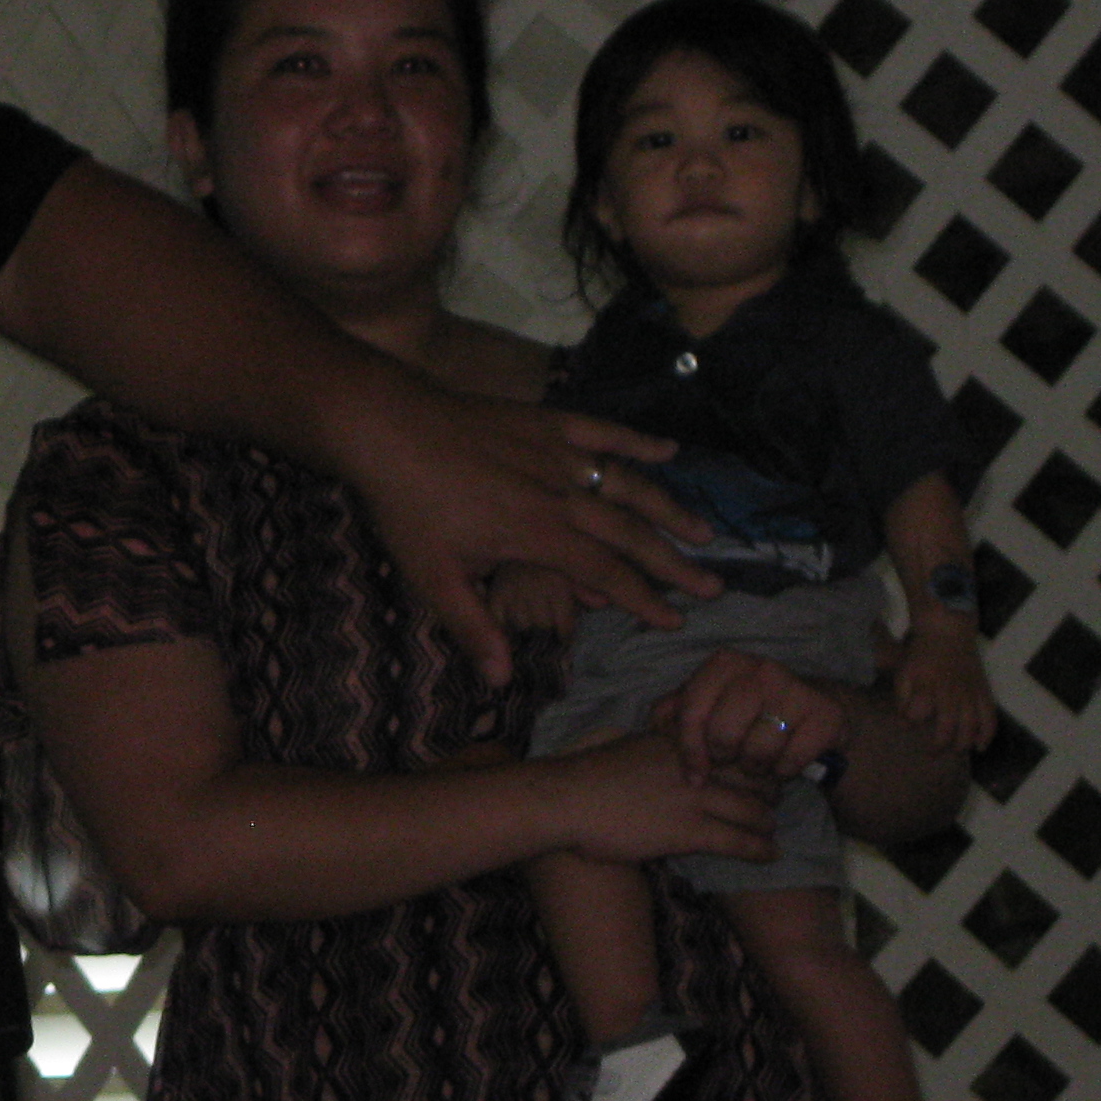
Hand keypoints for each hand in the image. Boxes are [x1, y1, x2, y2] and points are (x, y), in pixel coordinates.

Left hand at [349, 389, 718, 686]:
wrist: (387, 427)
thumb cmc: (406, 505)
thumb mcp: (432, 576)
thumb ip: (472, 626)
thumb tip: (499, 680)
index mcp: (539, 533)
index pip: (606, 573)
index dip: (644, 599)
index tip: (675, 620)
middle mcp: (561, 492)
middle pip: (630, 532)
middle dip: (673, 562)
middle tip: (713, 586)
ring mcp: (557, 452)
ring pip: (628, 483)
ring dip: (669, 508)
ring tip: (704, 531)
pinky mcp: (546, 420)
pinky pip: (602, 429)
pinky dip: (637, 439)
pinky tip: (670, 447)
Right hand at [549, 728, 779, 868]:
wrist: (567, 800)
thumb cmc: (589, 776)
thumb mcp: (632, 746)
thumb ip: (661, 749)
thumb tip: (672, 754)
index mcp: (681, 741)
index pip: (734, 745)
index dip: (752, 759)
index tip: (758, 771)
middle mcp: (695, 765)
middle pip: (753, 774)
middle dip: (769, 789)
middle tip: (773, 802)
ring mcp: (694, 798)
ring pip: (754, 809)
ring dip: (768, 822)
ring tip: (771, 831)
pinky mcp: (689, 831)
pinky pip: (739, 840)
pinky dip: (760, 848)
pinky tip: (770, 854)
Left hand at [648, 648, 846, 785]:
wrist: (811, 706)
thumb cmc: (746, 708)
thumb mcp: (709, 701)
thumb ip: (675, 710)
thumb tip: (656, 726)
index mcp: (724, 664)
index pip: (692, 713)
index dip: (689, 750)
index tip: (694, 774)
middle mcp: (759, 669)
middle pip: (724, 735)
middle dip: (724, 758)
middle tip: (732, 759)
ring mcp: (795, 689)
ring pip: (758, 751)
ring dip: (755, 767)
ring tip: (757, 759)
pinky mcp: (825, 714)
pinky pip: (791, 761)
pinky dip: (784, 770)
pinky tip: (783, 761)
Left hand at [892, 620, 997, 754]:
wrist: (948, 631)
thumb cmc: (922, 653)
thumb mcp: (904, 672)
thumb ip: (902, 698)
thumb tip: (903, 722)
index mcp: (928, 688)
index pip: (918, 714)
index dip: (911, 722)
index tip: (907, 725)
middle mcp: (952, 694)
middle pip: (948, 728)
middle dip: (939, 745)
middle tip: (931, 754)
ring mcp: (971, 693)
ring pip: (971, 726)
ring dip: (964, 743)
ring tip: (956, 752)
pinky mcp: (983, 691)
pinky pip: (990, 716)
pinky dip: (987, 734)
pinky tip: (981, 746)